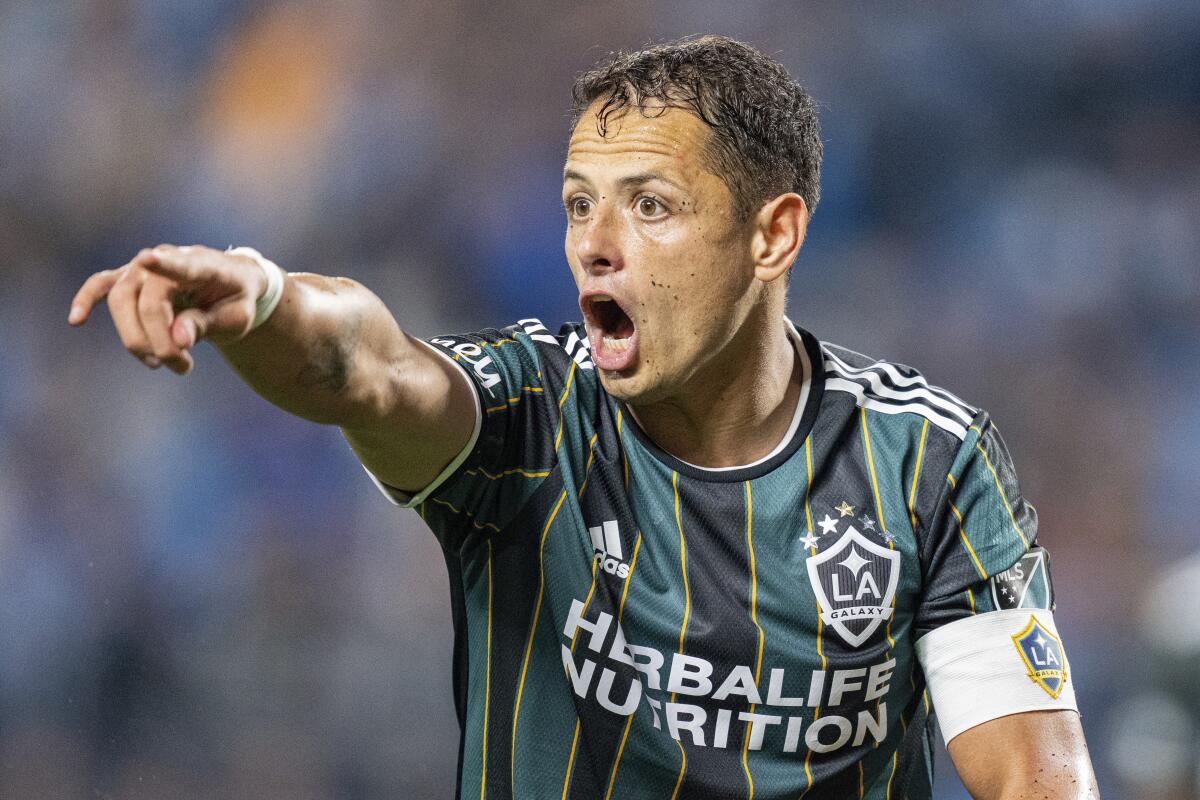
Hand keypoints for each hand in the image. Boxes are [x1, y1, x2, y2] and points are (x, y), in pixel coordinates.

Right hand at [68, 244, 268, 374]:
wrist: (232, 284)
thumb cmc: (235, 301)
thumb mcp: (236, 318)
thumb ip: (207, 325)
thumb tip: (178, 339)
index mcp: (204, 266)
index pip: (183, 266)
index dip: (166, 265)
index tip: (149, 258)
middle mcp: (169, 259)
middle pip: (146, 302)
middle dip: (158, 342)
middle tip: (182, 366)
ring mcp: (146, 267)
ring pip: (122, 300)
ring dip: (135, 339)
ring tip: (159, 363)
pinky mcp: (130, 277)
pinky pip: (102, 285)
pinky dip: (87, 299)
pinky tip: (76, 320)